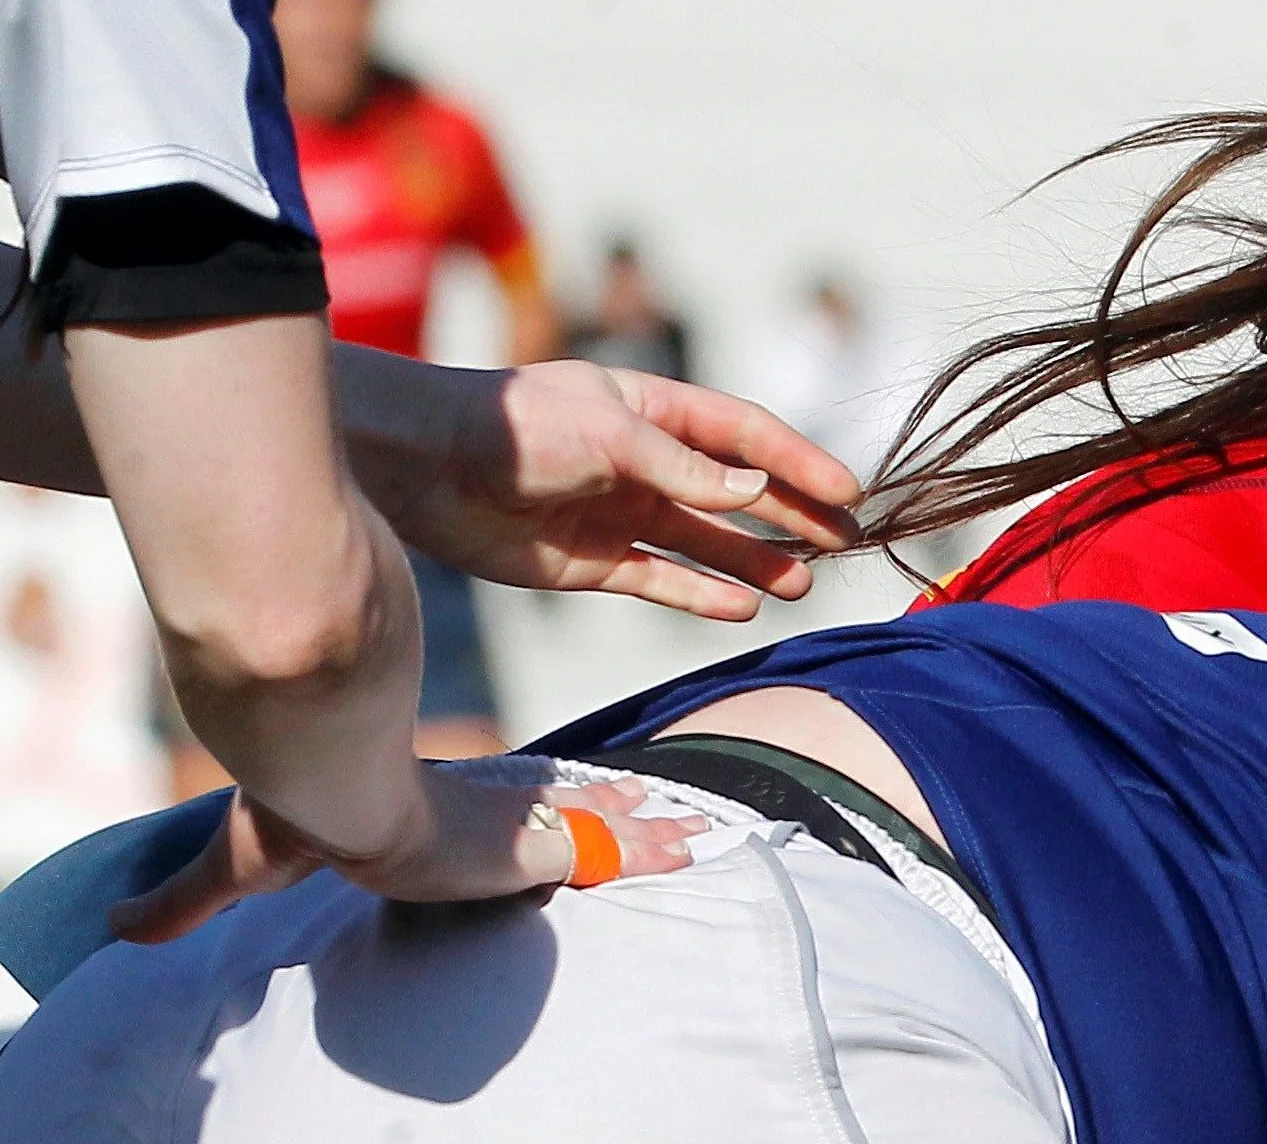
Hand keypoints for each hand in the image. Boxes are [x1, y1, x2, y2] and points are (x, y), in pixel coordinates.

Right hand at [109, 772, 705, 943]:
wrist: (334, 786)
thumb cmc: (291, 811)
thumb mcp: (243, 863)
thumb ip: (188, 899)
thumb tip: (113, 933)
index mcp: (431, 830)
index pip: (488, 830)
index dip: (528, 834)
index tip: (563, 838)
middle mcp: (484, 823)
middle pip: (562, 821)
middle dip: (617, 823)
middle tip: (676, 834)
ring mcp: (518, 824)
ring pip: (603, 823)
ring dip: (654, 833)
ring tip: (710, 838)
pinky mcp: (546, 836)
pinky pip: (620, 837)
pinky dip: (662, 842)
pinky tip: (708, 842)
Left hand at [344, 355, 863, 619]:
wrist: (418, 465)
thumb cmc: (511, 428)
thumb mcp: (609, 437)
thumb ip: (686, 471)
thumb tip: (758, 493)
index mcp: (650, 410)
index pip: (743, 435)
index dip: (797, 462)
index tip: (849, 491)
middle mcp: (642, 461)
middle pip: (735, 491)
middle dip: (791, 514)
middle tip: (846, 542)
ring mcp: (619, 512)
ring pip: (705, 541)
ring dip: (754, 561)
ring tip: (803, 585)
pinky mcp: (591, 561)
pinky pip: (661, 581)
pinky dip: (700, 595)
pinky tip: (741, 610)